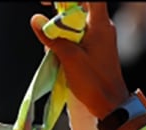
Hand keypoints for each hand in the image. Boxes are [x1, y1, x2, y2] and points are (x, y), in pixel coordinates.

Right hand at [30, 3, 130, 118]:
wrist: (111, 104)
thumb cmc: (95, 83)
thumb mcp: (70, 58)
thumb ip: (52, 37)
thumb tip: (35, 19)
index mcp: (101, 25)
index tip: (52, 3)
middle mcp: (102, 27)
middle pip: (80, 5)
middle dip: (60, 8)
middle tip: (45, 21)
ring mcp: (99, 37)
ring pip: (76, 19)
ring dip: (61, 25)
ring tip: (54, 40)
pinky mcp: (95, 47)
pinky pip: (77, 32)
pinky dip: (65, 35)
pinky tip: (59, 49)